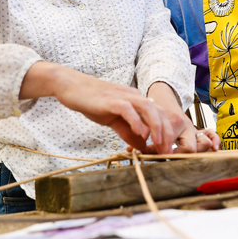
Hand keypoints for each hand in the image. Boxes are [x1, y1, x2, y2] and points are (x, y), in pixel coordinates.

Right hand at [21, 62, 176, 152]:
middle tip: (166, 151)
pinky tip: (140, 133)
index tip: (166, 151)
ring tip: (158, 143)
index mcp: (136, 100)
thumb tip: (142, 146)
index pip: (159, 115)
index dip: (166, 133)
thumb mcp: (113, 120)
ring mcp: (122, 96)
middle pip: (159, 112)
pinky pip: (128, 109)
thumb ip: (128, 132)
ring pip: (148, 108)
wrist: (71, 86)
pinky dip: (136, 121)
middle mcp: (133, 96)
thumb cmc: (91, 102)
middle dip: (166, 133)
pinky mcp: (110, 99)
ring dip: (156, 126)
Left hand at [133, 83, 220, 153]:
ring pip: (203, 144)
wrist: (162, 96)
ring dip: (194, 154)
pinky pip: (211, 134)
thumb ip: (141, 135)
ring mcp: (193, 127)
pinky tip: (215, 149)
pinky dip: (214, 141)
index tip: (149, 154)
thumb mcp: (145, 120)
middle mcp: (186, 124)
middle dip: (177, 156)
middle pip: (189, 148)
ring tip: (182, 159)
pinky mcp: (197, 129)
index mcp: (172, 120)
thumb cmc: (152, 110)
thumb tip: (130, 150)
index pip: (170, 140)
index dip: (160, 151)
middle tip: (164, 158)